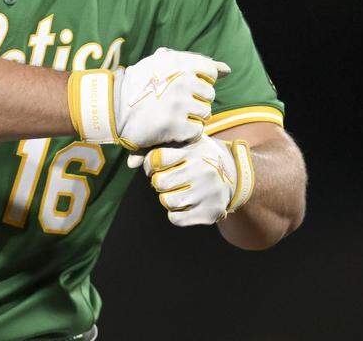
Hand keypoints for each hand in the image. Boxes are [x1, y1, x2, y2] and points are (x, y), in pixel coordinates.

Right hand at [115, 47, 226, 149]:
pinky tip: (171, 127)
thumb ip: (196, 64)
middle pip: (209, 95)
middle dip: (196, 100)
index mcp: (179, 62)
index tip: (183, 86)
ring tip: (172, 115)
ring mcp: (179, 104)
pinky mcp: (176, 125)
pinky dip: (187, 133)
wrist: (112, 107)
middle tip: (174, 103)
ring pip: (205, 113)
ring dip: (192, 117)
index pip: (210, 71)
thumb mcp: (163, 63)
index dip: (200, 81)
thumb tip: (227, 69)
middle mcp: (181, 80)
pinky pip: (197, 131)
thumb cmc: (141, 84)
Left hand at [139, 134, 254, 225]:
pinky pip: (176, 218)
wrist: (233, 175)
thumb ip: (153, 149)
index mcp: (193, 150)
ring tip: (179, 191)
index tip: (156, 166)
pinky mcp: (211, 212)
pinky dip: (175, 213)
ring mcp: (208, 192)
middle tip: (169, 180)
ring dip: (167, 198)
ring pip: (166, 201)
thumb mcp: (181, 145)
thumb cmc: (197, 156)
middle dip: (159, 182)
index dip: (150, 164)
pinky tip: (185, 204)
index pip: (156, 159)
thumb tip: (130, 163)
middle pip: (159, 182)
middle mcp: (203, 170)